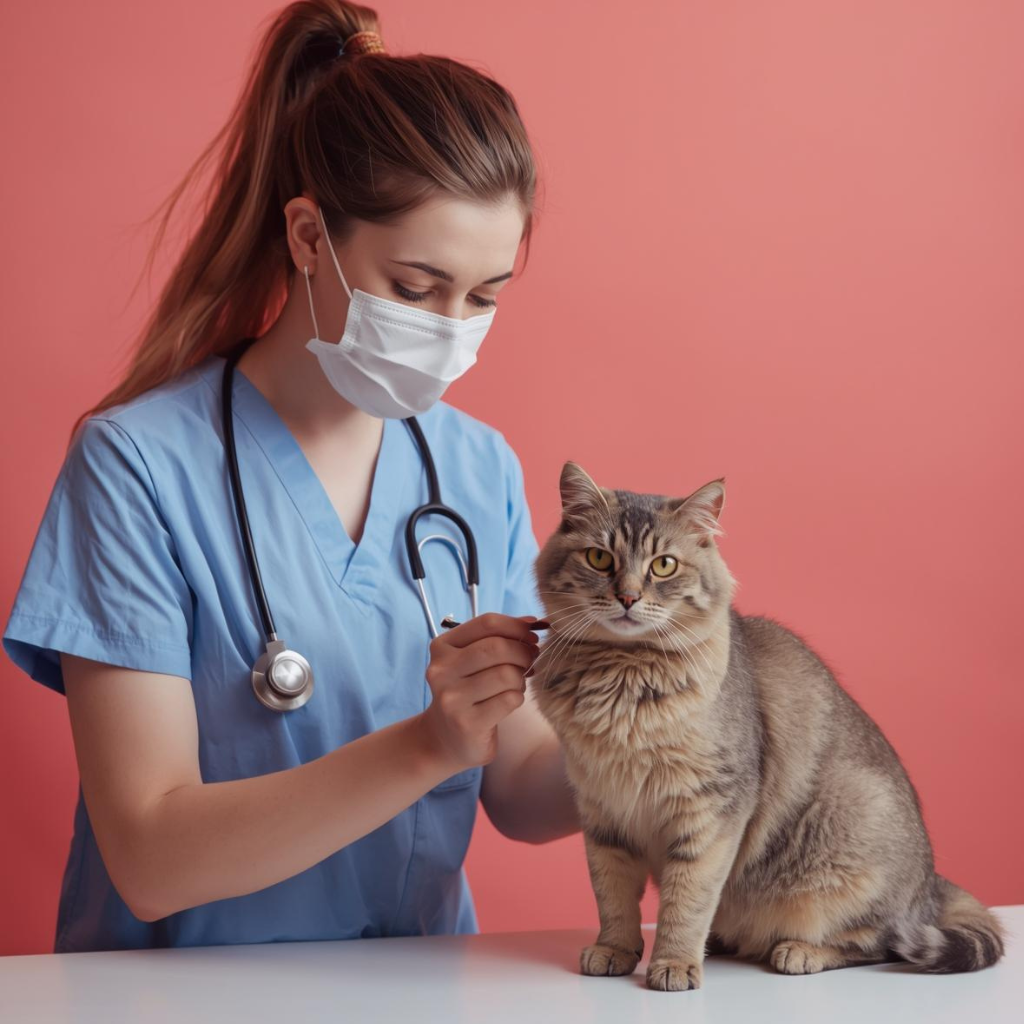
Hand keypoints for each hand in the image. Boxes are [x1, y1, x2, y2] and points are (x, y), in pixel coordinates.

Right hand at [417, 612, 541, 774]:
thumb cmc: (467, 691)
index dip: (516, 626)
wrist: (444, 739)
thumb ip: (497, 638)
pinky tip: (509, 701)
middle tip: (530, 660)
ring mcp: (452, 698)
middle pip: (498, 647)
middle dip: (523, 652)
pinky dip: (518, 697)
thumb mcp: (472, 660)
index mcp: (442, 647)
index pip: (487, 623)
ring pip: (507, 674)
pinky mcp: (467, 723)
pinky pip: (510, 699)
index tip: (532, 635)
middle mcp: (441, 670)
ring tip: (515, 684)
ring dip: (521, 678)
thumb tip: (533, 621)